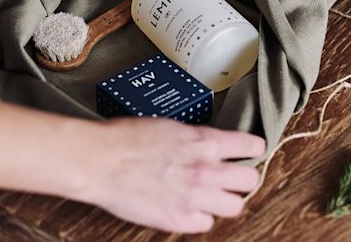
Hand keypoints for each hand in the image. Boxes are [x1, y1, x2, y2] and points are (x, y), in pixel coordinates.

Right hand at [74, 118, 264, 232]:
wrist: (99, 160)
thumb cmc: (124, 138)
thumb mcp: (168, 126)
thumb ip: (193, 139)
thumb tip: (206, 145)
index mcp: (203, 141)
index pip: (249, 146)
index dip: (251, 149)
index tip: (249, 151)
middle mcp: (205, 169)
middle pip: (249, 180)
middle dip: (240, 178)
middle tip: (229, 178)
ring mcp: (194, 197)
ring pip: (234, 205)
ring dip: (224, 200)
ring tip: (210, 196)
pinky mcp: (179, 219)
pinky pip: (206, 223)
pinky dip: (199, 217)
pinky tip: (187, 208)